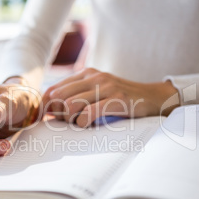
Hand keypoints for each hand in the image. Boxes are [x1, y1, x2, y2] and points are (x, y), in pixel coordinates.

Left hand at [42, 68, 178, 126]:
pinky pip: (89, 113)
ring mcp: (106, 87)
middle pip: (59, 97)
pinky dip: (83, 123)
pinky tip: (88, 125)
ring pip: (71, 105)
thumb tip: (51, 110)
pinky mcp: (117, 99)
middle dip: (57, 114)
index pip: (54, 89)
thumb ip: (77, 96)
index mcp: (86, 74)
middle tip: (66, 122)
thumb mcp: (98, 91)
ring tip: (79, 123)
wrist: (152, 97)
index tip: (47, 118)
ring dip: (70, 120)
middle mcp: (94, 77)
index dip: (45, 105)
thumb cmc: (121, 98)